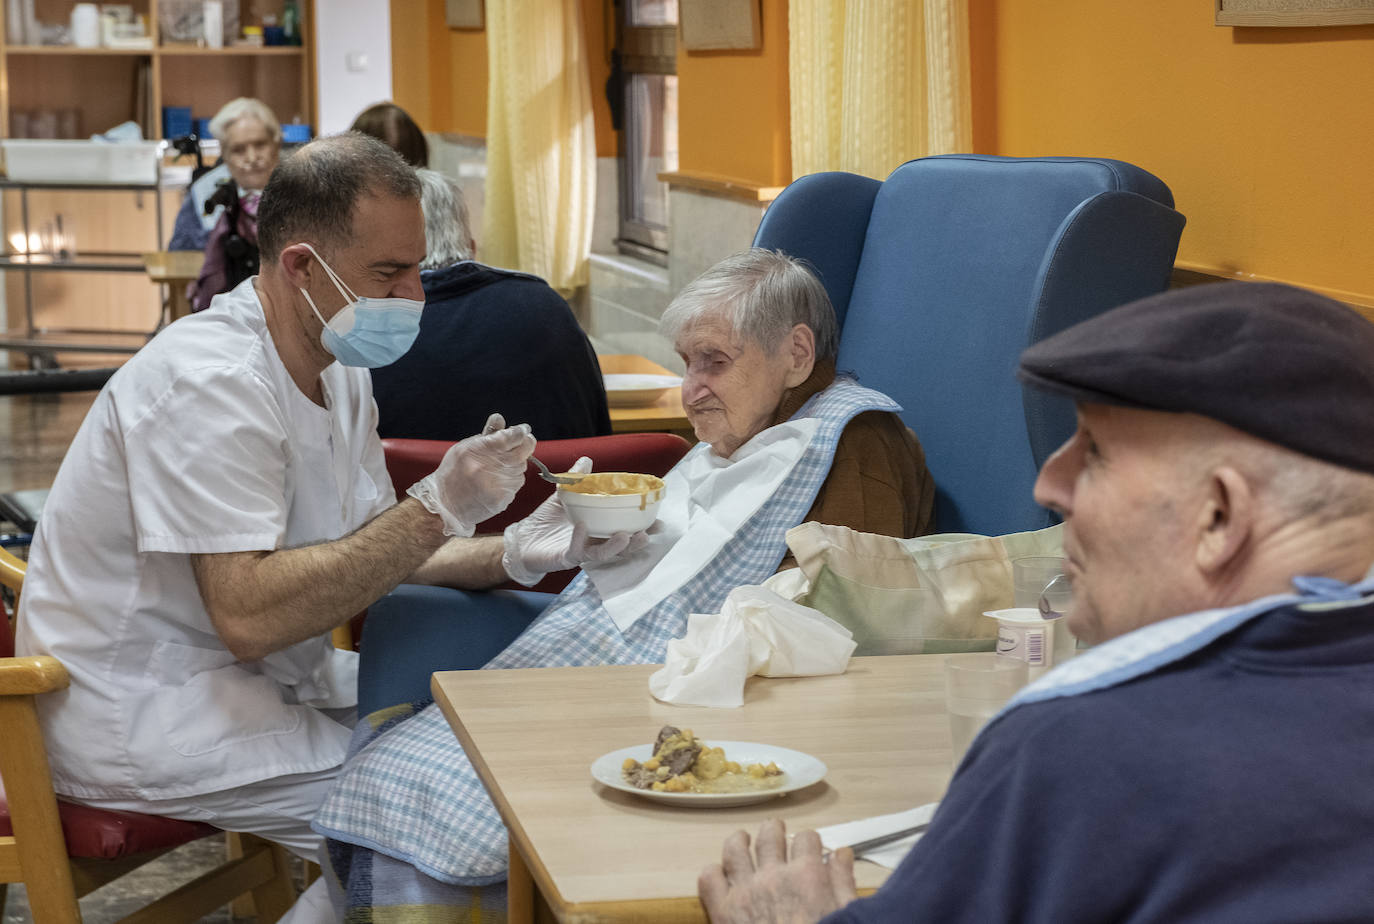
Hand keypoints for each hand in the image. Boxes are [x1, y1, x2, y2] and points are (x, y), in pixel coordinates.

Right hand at [407, 413, 535, 536]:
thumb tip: (499, 418)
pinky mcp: (503, 497)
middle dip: (526, 443)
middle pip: (525, 449)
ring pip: (521, 466)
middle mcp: (491, 466)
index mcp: (480, 449)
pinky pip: (517, 483)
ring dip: (516, 463)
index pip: (512, 435)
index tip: (523, 429)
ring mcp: (499, 483)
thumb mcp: (464, 448)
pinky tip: (497, 481)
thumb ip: (486, 433)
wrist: (445, 505)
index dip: (521, 430)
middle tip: (523, 442)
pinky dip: (511, 479)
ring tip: (499, 466)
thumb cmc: (454, 473)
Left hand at [501, 456, 647, 585]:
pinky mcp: (566, 558)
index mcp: (600, 528)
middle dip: (636, 541)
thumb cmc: (546, 520)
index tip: (658, 522)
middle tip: (648, 532)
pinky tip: (582, 527)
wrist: (523, 539)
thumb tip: (587, 460)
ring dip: (616, 546)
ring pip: (604, 553)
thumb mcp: (563, 495)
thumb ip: (576, 480)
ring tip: (626, 535)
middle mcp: (595, 542)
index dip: (643, 527)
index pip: (626, 529)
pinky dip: (580, 538)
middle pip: (621, 546)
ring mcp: (582, 552)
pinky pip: (577, 550)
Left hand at [699, 820, 855, 923]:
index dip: (808, 841)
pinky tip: (720, 873)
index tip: (808, 847)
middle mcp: (774, 877)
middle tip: (775, 831)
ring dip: (739, 840)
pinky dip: (713, 872)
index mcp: (807, 877)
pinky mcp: (723, 911)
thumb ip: (843, 881)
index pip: (807, 839)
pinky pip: (709, 878)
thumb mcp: (845, 913)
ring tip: (742, 839)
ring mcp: (745, 891)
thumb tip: (841, 855)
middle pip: (770, 834)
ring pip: (735, 848)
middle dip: (774, 829)